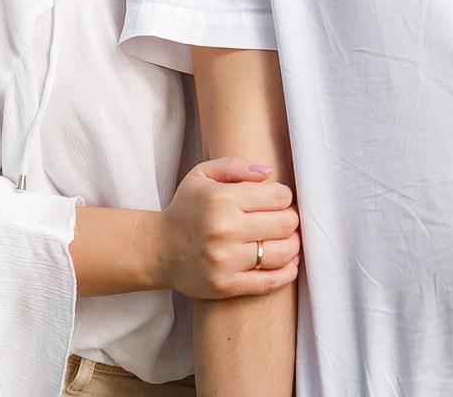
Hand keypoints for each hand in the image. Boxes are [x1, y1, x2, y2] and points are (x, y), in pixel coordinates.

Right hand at [158, 157, 300, 298]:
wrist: (159, 249)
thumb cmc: (186, 208)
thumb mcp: (202, 175)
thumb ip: (234, 166)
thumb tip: (268, 172)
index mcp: (222, 199)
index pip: (278, 196)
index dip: (285, 196)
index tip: (280, 200)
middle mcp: (225, 229)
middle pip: (285, 224)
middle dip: (291, 219)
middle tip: (285, 219)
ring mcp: (226, 260)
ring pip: (282, 253)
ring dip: (292, 245)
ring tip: (287, 239)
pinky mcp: (226, 286)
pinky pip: (269, 282)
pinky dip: (287, 273)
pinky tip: (289, 264)